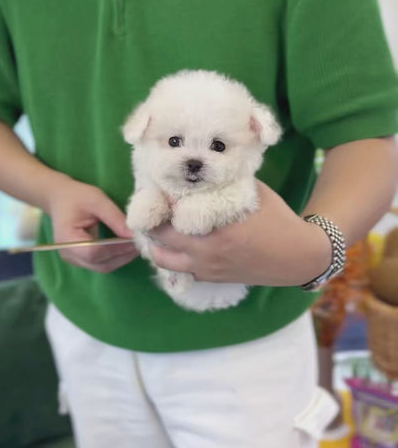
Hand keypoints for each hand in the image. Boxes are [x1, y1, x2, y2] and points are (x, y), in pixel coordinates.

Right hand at [47, 176, 137, 272]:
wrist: (59, 198)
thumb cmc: (76, 196)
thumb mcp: (97, 200)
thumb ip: (115, 218)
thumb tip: (134, 235)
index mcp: (67, 239)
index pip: (94, 252)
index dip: (117, 249)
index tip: (134, 240)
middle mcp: (69, 255)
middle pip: (100, 264)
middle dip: (122, 255)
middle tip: (140, 243)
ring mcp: (74, 259)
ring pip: (103, 266)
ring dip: (121, 258)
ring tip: (135, 244)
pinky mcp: (81, 259)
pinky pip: (101, 263)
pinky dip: (115, 257)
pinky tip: (125, 246)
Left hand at [149, 181, 331, 286]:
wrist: (297, 257)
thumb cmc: (277, 219)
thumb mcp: (252, 192)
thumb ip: (225, 183)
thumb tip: (201, 169)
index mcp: (217, 226)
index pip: (173, 209)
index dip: (161, 195)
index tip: (156, 183)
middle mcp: (206, 250)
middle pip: (160, 234)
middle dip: (152, 217)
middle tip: (152, 203)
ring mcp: (206, 267)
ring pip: (162, 257)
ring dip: (156, 241)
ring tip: (158, 225)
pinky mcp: (210, 278)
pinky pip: (179, 269)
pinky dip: (171, 256)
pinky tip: (173, 242)